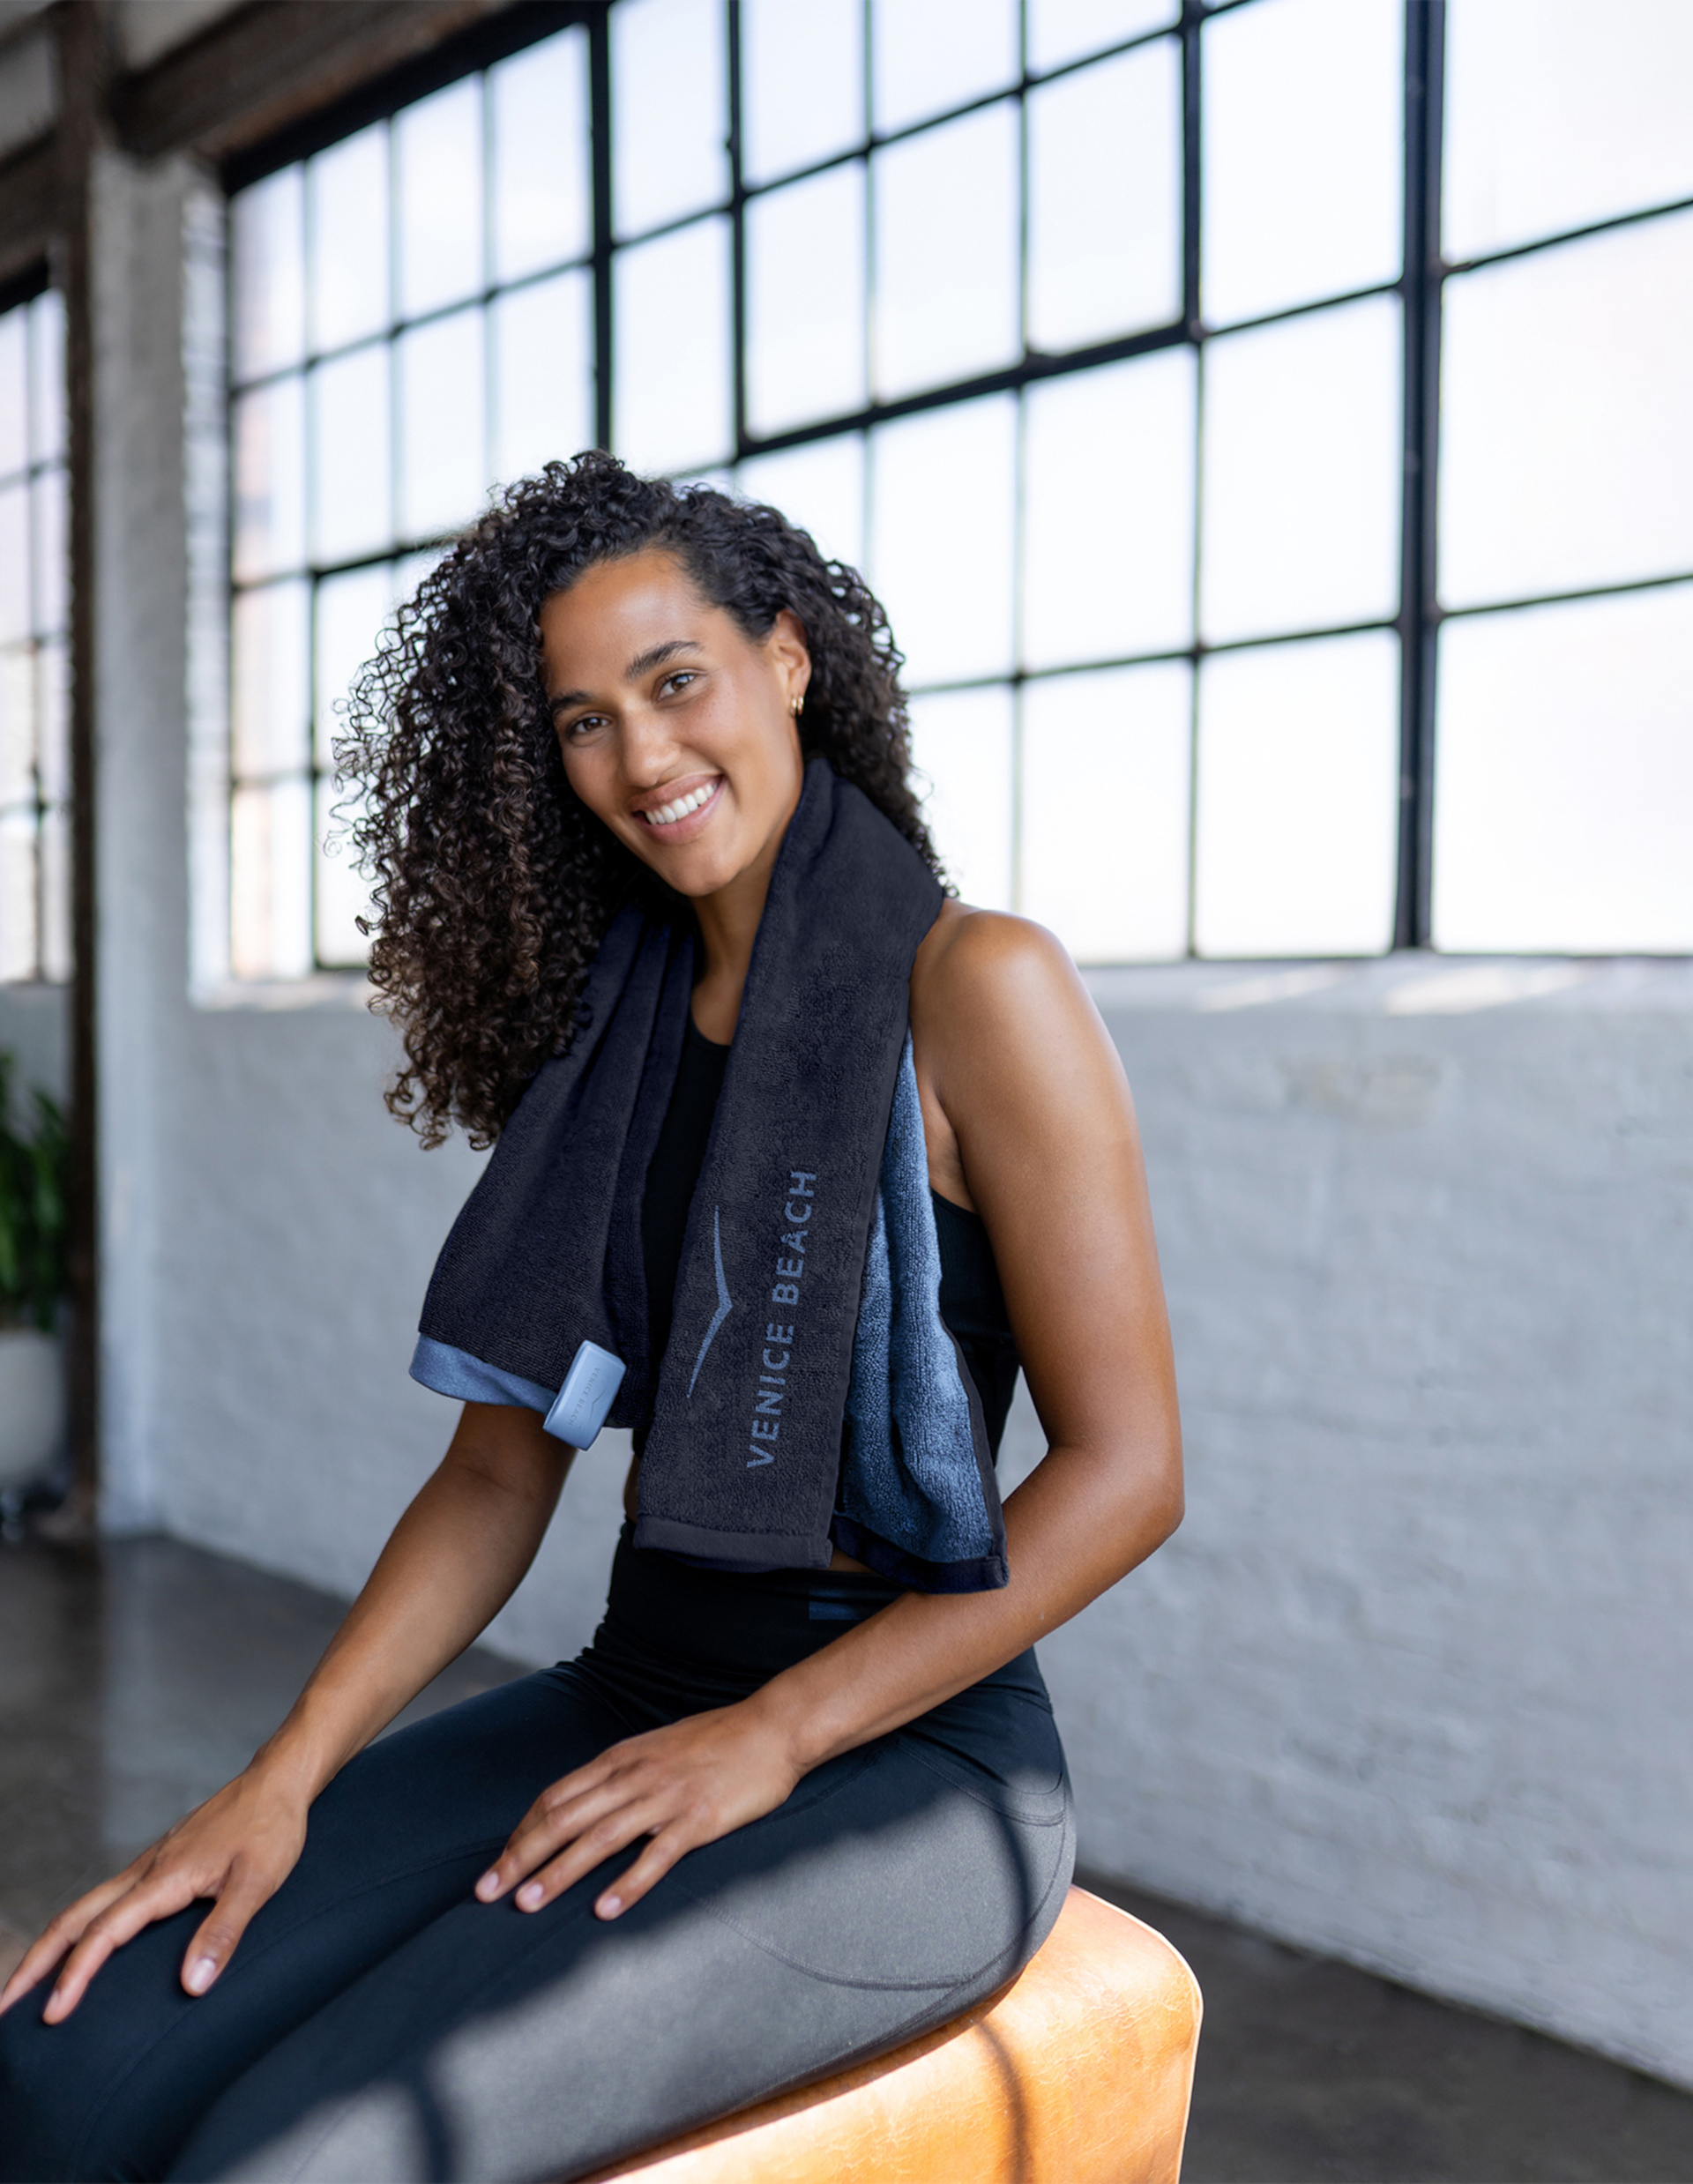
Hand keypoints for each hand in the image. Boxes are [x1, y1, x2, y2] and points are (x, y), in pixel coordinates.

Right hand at [0, 1768, 308, 2022]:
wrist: (278, 1781)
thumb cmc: (272, 1827)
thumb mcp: (259, 1882)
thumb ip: (224, 1932)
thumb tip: (192, 1985)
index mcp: (164, 1879)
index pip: (105, 1933)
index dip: (75, 1975)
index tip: (52, 2015)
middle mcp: (145, 1872)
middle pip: (74, 1919)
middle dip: (36, 1963)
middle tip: (4, 2006)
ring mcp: (149, 1866)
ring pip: (85, 1907)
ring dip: (53, 1946)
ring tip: (31, 1986)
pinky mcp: (160, 1865)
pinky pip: (106, 1901)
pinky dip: (81, 1929)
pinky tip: (86, 1947)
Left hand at [476, 1698, 801, 1920]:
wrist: (772, 1727)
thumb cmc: (715, 1741)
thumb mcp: (655, 1749)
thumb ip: (620, 1775)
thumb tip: (585, 1805)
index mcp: (620, 1759)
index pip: (554, 1797)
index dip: (521, 1833)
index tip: (496, 1866)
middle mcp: (634, 1776)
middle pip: (563, 1819)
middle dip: (521, 1857)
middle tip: (486, 1893)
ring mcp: (665, 1797)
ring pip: (599, 1838)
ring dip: (559, 1873)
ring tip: (527, 1904)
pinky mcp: (698, 1819)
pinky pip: (656, 1856)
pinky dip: (627, 1884)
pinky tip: (605, 1910)